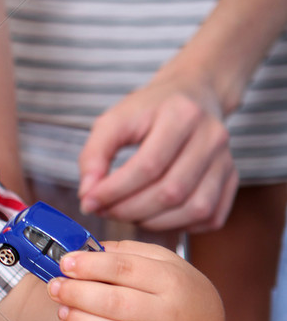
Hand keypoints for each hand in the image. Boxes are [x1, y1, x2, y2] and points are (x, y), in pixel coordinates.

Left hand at [46, 240, 223, 320]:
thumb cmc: (180, 289)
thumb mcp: (163, 260)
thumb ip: (126, 252)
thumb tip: (85, 251)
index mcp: (170, 280)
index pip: (123, 269)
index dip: (89, 265)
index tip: (66, 262)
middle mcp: (168, 313)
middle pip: (114, 303)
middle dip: (77, 293)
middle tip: (56, 286)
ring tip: (64, 310)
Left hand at [78, 76, 237, 232]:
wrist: (192, 95)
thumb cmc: (150, 110)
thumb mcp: (115, 119)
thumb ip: (94, 154)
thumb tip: (88, 195)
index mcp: (181, 114)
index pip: (148, 165)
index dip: (115, 190)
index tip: (90, 201)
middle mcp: (212, 137)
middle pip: (172, 191)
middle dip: (130, 210)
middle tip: (105, 211)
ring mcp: (227, 160)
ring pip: (195, 208)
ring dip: (154, 222)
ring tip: (127, 214)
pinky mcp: (232, 179)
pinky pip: (210, 217)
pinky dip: (181, 225)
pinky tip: (156, 216)